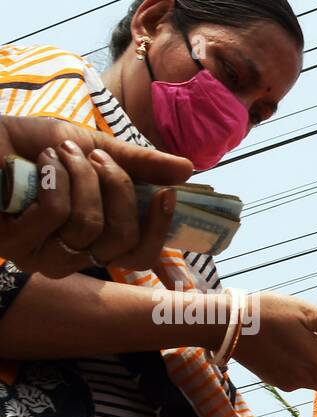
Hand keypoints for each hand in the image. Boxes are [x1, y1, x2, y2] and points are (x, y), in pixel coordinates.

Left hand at [0, 116, 193, 276]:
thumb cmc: (31, 148)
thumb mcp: (93, 148)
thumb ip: (137, 163)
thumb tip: (188, 170)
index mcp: (94, 242)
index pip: (140, 255)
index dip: (158, 228)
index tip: (168, 193)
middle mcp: (72, 258)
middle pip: (121, 240)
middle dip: (116, 188)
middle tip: (94, 155)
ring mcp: (42, 257)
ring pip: (89, 226)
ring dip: (78, 178)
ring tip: (59, 153)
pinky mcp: (15, 246)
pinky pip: (55, 215)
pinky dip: (53, 180)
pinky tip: (38, 165)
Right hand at [234, 292, 316, 404]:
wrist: (225, 324)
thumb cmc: (269, 315)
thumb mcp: (308, 313)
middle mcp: (302, 382)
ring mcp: (285, 382)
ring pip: (313, 381)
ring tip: (316, 340)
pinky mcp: (271, 378)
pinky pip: (295, 377)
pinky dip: (301, 365)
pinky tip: (293, 343)